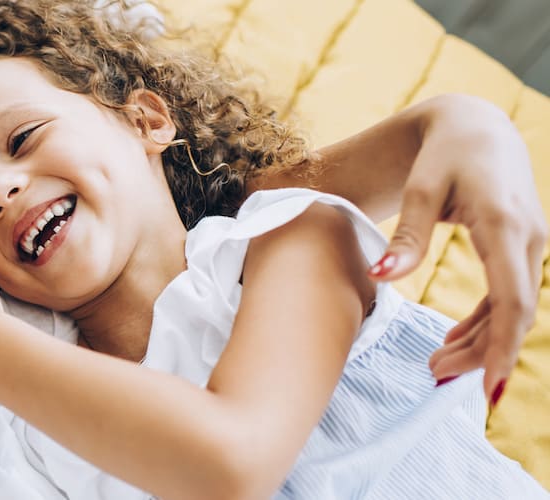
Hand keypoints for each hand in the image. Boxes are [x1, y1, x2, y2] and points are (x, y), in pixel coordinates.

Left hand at [371, 101, 546, 403]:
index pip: (511, 298)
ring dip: (479, 341)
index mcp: (503, 223)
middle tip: (433, 375)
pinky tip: (454, 340)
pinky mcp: (523, 247)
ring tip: (436, 367)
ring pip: (513, 308)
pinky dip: (485, 321)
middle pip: (513, 312)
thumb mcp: (419, 190)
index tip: (488, 387)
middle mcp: (528, 236)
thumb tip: (379, 278)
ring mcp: (531, 243)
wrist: (474, 127)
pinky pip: (509, 294)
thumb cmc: (442, 155)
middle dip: (480, 352)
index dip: (500, 346)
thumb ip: (405, 237)